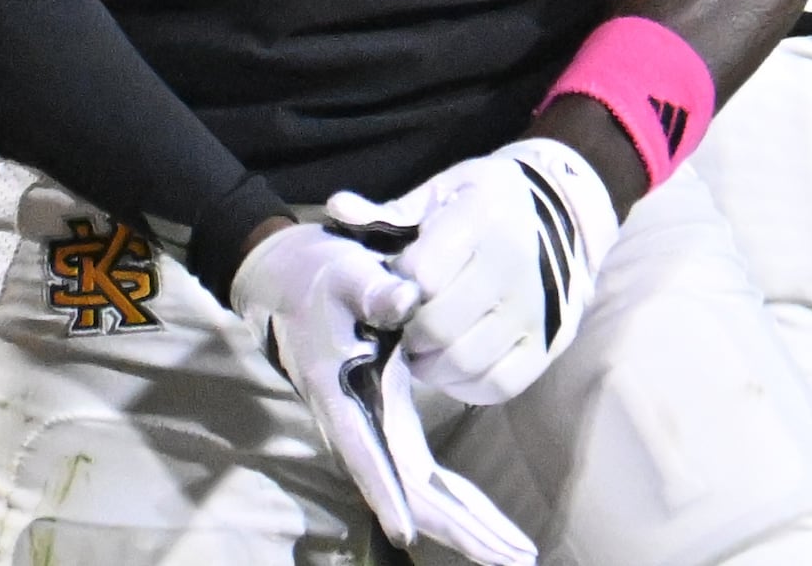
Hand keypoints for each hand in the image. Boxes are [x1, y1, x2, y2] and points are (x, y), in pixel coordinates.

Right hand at [232, 221, 535, 565]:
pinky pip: (427, 479)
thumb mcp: (346, 274)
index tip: (406, 538)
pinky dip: (460, 503)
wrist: (293, 282)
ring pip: (423, 496)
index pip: (367, 455)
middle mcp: (361, 428)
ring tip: (517, 553)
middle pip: (411, 496)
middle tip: (517, 556)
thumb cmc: (321, 278)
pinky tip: (488, 523)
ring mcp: (376, 433)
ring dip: (469, 526)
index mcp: (342, 398)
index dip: (385, 495)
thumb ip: (375, 288)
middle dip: (462, 530)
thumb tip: (410, 298)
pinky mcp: (390, 427)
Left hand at [326, 135, 621, 406]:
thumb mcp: (443, 190)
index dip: (396, 289)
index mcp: (482, 220)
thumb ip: (391, 211)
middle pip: (438, 327)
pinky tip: (452, 365)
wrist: (563, 217)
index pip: (423, 275)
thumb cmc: (486, 203)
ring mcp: (534, 313)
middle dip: (406, 333)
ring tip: (423, 347)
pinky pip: (497, 385)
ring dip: (430, 364)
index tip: (394, 286)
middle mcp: (514, 268)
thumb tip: (338, 208)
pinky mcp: (546, 347)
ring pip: (464, 362)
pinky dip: (464, 384)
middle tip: (402, 326)